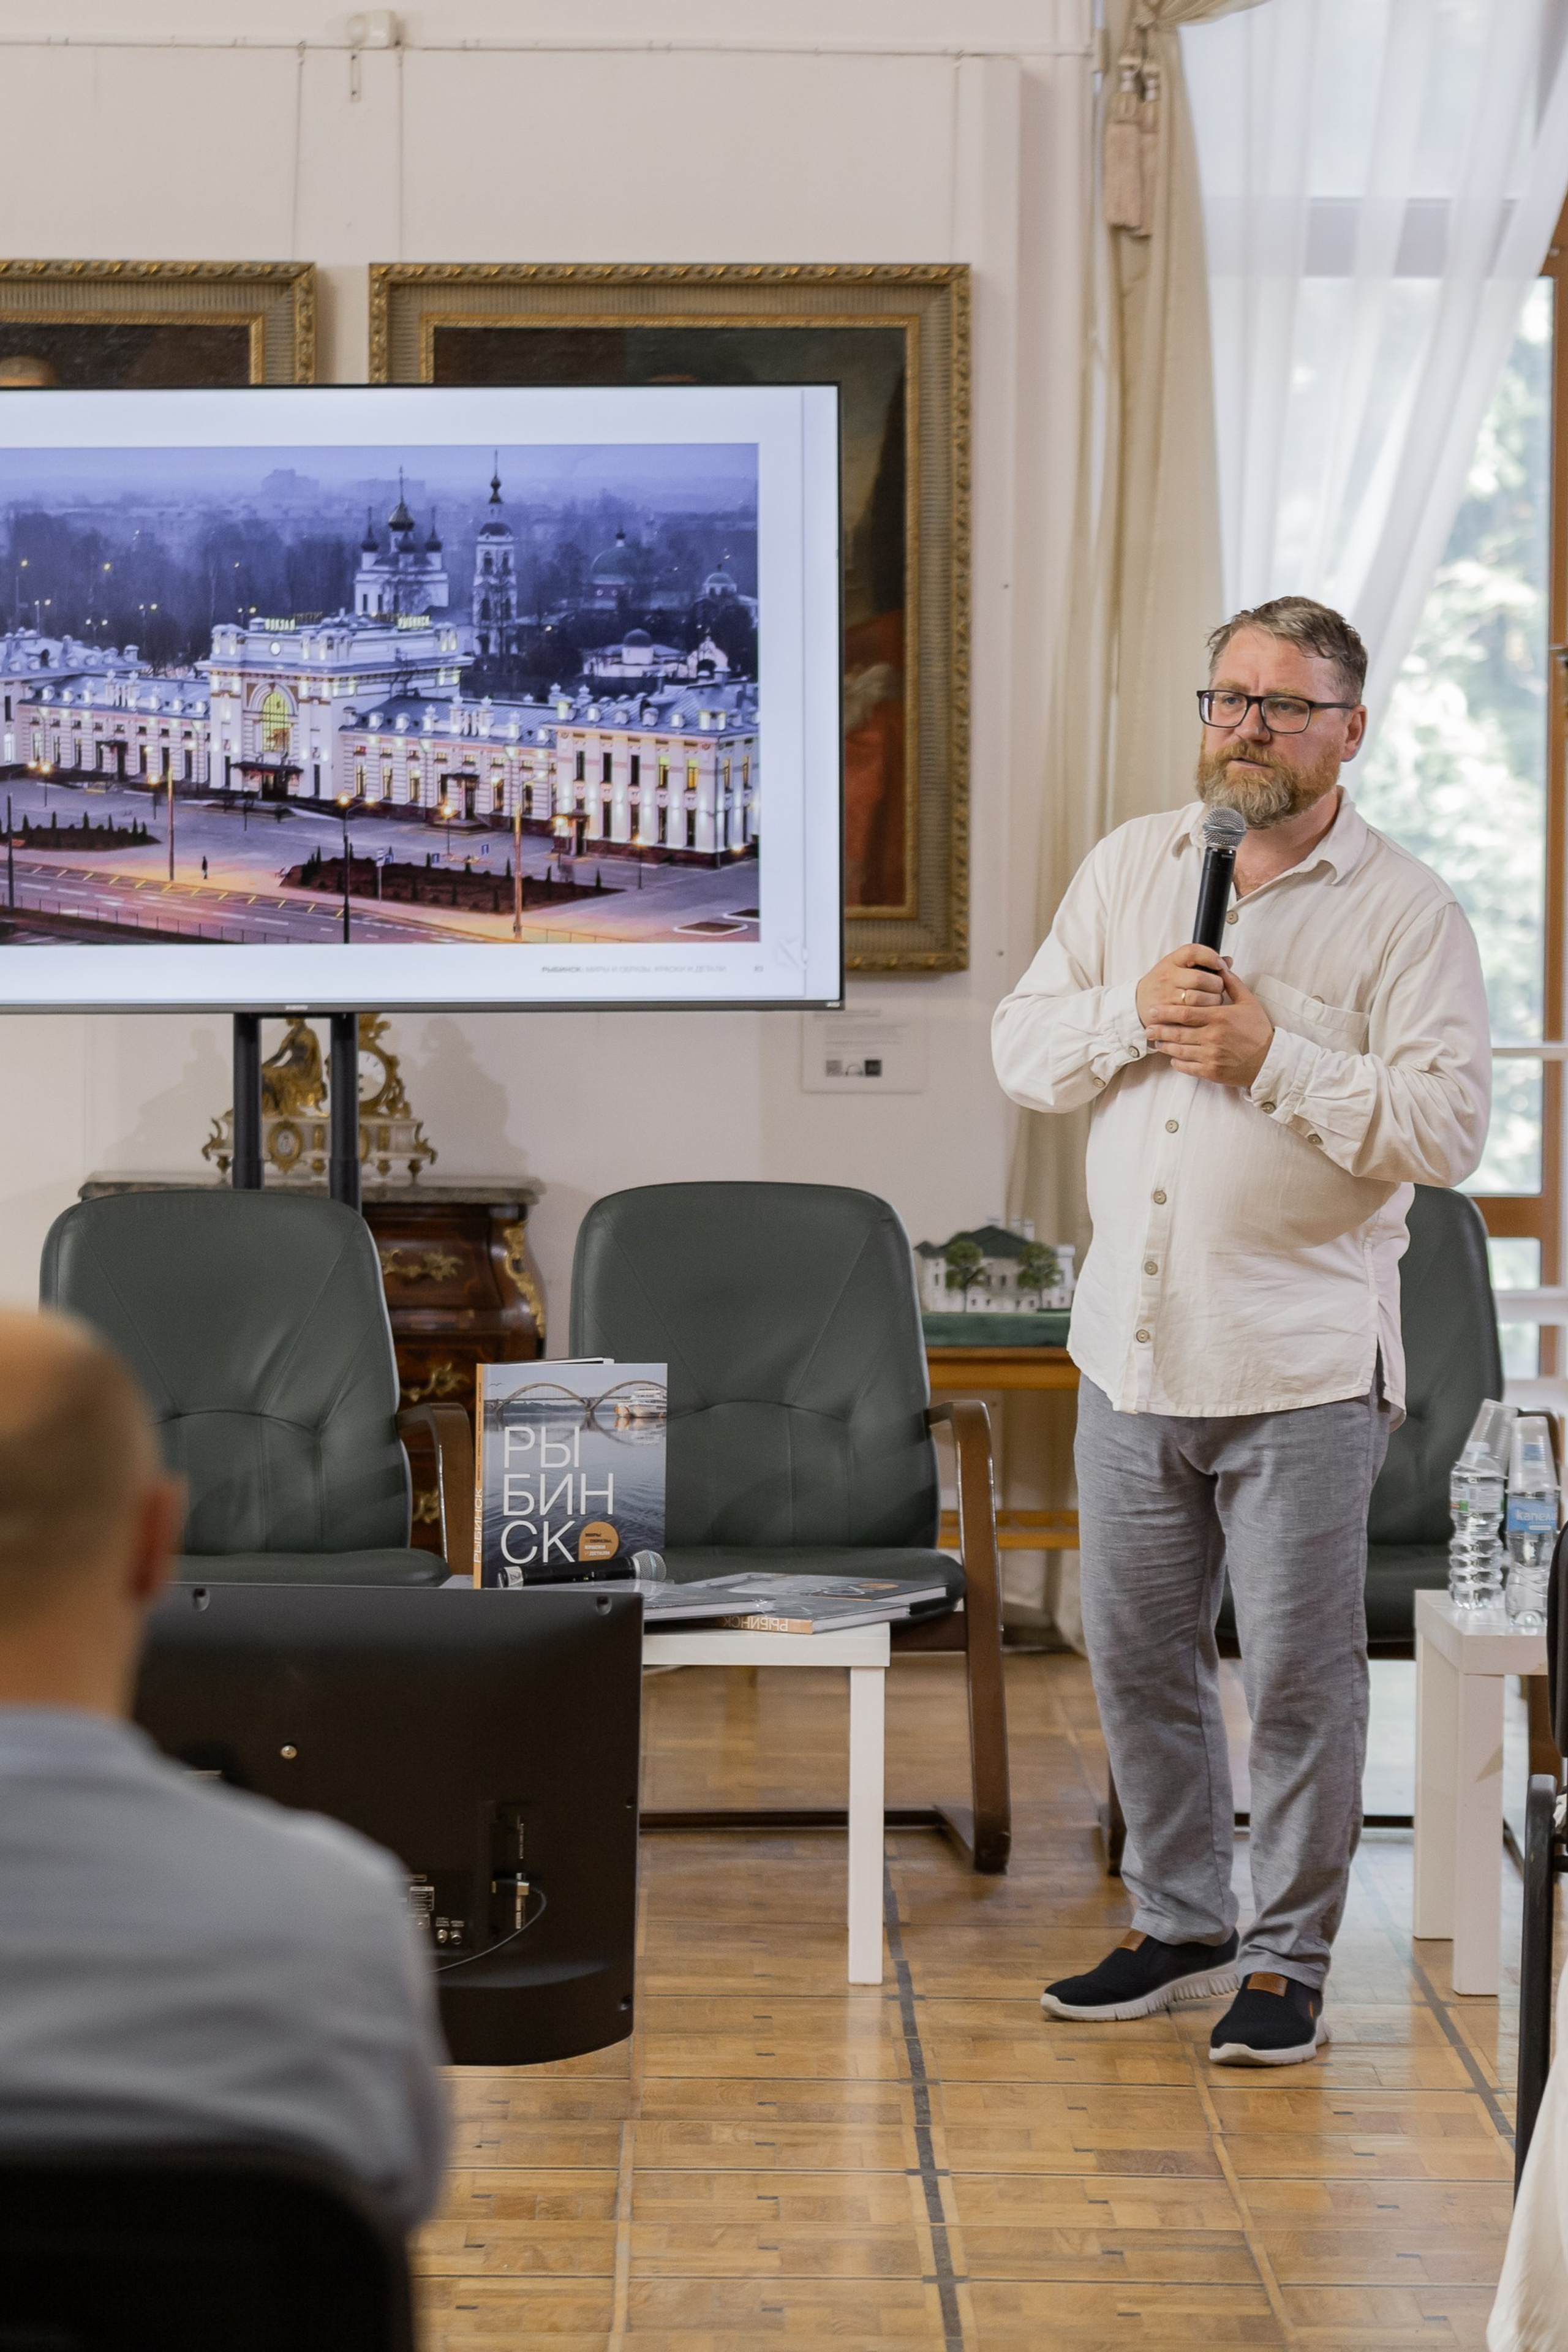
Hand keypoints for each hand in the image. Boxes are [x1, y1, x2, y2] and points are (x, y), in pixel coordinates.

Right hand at [1135, 941, 1227, 1029]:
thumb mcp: (1178, 967)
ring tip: (1213, 1001)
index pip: (1193, 952)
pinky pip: (1191, 1015)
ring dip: (1212, 1001)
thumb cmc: (1164, 983)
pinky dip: (1202, 1015)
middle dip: (1217, 984)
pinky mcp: (1166, 1013)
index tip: (1220, 965)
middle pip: (1200, 978)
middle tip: (1218, 988)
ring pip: (1198, 999)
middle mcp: (1167, 977)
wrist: (1137, 1002)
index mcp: (1172, 961)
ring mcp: (1166, 995)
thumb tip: (1227, 961)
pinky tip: (1204, 1013)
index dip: (1211, 957)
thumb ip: (1203, 962)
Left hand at [1143, 963, 1274, 1088]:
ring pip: (1180, 1051)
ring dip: (1165, 1047)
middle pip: (1177, 1033)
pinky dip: (1177, 1063)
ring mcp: (1211, 1056)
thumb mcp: (1248, 1002)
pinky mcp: (1212, 1072)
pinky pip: (1188, 1068)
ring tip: (1156, 1042)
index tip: (1154, 1011)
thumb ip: (1232, 984)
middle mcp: (1212, 1037)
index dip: (1166, 1012)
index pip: (1185, 1013)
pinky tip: (1172, 1058)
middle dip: (1159, 1030)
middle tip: (1148, 1028)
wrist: (1270, 1060)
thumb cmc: (1259, 1030)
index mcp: (1219, 1017)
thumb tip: (1221, 967)